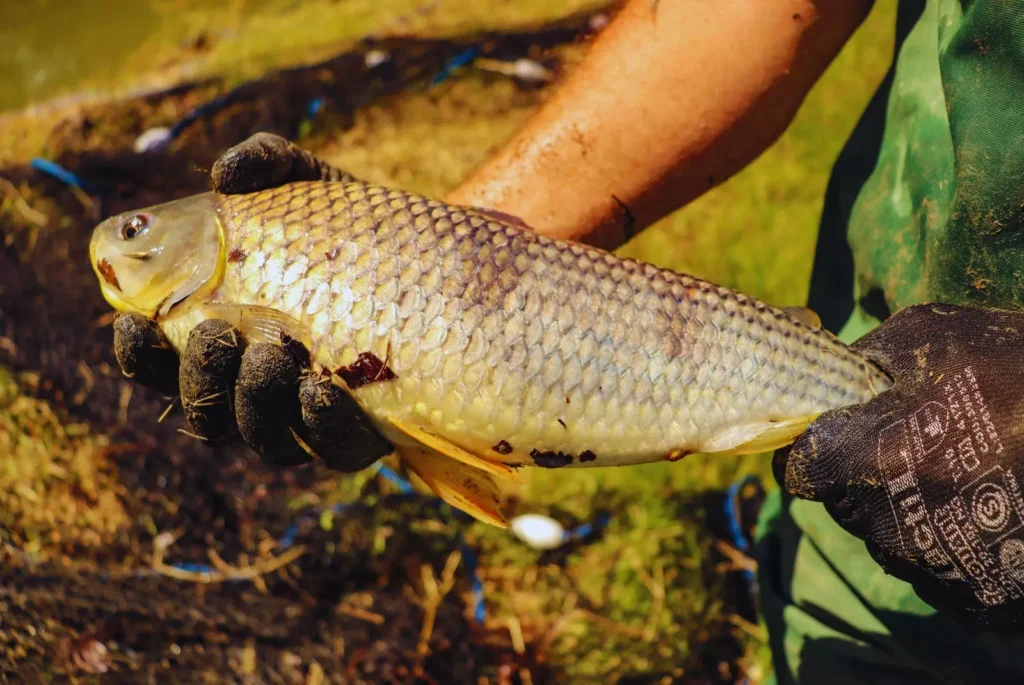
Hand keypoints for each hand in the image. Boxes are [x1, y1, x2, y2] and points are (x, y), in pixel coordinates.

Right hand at [112, 133, 391, 470]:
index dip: (140, 356)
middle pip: (207, 411)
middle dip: (201, 380)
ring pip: (263, 438)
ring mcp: (308, 416)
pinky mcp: (363, 430)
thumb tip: (226, 173)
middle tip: (215, 337)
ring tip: (269, 358)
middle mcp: (256, 387)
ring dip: (255, 405)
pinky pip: (333, 448)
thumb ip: (266, 164)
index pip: (163, 365)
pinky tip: (319, 391)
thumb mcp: (310, 184)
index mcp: (223, 339)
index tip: (132, 325)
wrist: (435, 260)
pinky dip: (321, 426)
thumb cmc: (350, 224)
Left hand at [773, 303, 1023, 631]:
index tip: (832, 440)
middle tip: (915, 450)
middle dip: (865, 479)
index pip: (798, 471)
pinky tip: (991, 513)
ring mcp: (936, 572)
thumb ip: (861, 360)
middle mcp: (891, 528)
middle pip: (846, 507)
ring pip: (891, 542)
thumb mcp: (927, 335)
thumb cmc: (1015, 369)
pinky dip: (953, 548)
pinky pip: (939, 576)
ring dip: (911, 514)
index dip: (811, 453)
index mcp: (866, 460)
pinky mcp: (977, 603)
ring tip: (961, 479)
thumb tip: (829, 379)